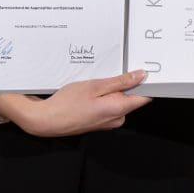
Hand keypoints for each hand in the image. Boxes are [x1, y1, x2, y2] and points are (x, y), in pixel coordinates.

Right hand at [0, 70, 151, 136]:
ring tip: (97, 83)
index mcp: (119, 109)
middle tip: (113, 72)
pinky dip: (105, 97)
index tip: (146, 70)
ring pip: (120, 101)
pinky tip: (92, 92)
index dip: (147, 83)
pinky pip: (110, 106)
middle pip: (132, 97)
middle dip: (126, 84)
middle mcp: (117, 118)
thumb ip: (121, 82)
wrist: (46, 120)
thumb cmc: (67, 103)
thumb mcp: (95, 86)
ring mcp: (109, 122)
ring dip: (113, 90)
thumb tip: (141, 76)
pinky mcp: (100, 122)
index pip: (145, 96)